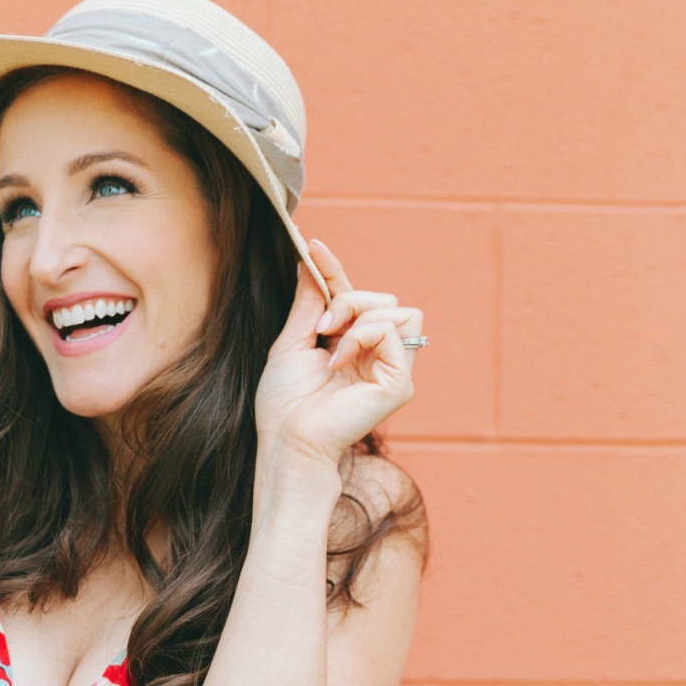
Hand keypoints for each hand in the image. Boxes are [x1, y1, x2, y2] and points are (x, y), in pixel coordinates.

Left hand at [253, 238, 422, 466]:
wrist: (288, 438)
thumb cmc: (285, 403)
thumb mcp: (293, 341)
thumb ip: (308, 304)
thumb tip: (308, 263)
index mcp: (352, 345)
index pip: (354, 296)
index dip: (336, 271)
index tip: (313, 247)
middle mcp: (377, 356)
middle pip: (385, 299)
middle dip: (351, 299)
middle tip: (322, 327)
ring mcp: (392, 369)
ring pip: (399, 311)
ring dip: (360, 317)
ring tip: (331, 343)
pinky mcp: (399, 384)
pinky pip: (396, 333)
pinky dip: (364, 337)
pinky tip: (339, 361)